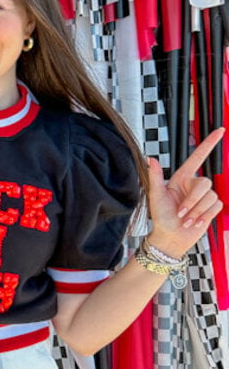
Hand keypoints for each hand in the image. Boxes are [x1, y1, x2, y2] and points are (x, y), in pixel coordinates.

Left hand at [146, 128, 224, 258]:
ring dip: (197, 211)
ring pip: (211, 196)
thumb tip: (150, 158)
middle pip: (205, 183)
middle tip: (180, 213)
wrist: (170, 238)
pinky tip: (195, 222)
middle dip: (192, 201)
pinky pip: (216, 205)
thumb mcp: (155, 196)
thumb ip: (155, 176)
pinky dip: (205, 215)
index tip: (219, 131)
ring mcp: (203, 197)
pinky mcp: (211, 208)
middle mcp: (193, 185)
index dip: (209, 143)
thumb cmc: (161, 218)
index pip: (197, 157)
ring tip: (186, 220)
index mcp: (181, 179)